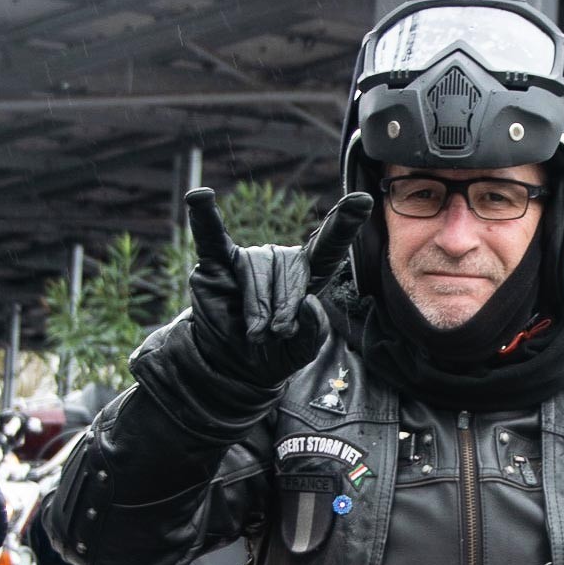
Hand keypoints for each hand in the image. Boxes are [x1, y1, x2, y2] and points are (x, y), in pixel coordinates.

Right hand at [184, 187, 373, 386]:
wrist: (233, 367)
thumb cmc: (274, 353)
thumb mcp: (302, 351)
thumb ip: (312, 330)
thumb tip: (307, 302)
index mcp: (307, 275)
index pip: (328, 246)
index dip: (344, 224)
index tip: (362, 199)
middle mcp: (279, 259)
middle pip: (291, 266)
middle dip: (285, 305)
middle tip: (276, 334)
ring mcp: (247, 258)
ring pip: (258, 268)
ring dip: (258, 305)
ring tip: (256, 332)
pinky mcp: (215, 262)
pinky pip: (210, 236)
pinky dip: (204, 218)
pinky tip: (200, 197)